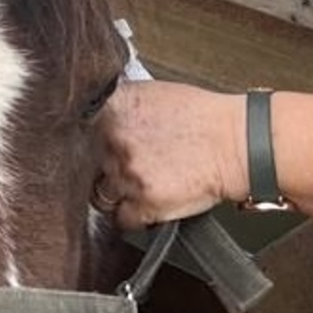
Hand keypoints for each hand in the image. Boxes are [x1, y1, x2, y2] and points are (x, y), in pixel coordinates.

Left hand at [94, 80, 247, 230]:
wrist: (236, 144)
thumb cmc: (204, 118)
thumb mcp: (156, 92)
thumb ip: (123, 102)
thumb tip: (99, 111)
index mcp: (117, 108)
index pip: (76, 126)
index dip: (83, 138)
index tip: (90, 144)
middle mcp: (116, 140)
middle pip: (85, 162)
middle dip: (99, 165)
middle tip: (121, 165)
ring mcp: (127, 174)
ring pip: (99, 193)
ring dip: (115, 191)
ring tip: (135, 184)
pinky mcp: (144, 204)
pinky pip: (120, 219)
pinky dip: (130, 215)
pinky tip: (143, 203)